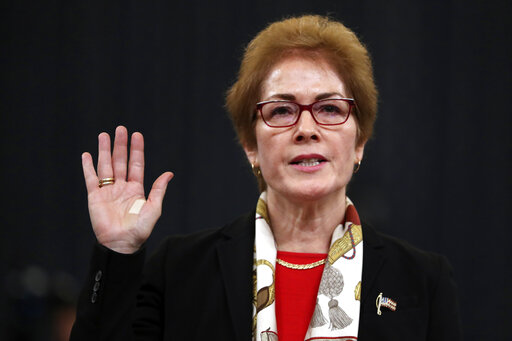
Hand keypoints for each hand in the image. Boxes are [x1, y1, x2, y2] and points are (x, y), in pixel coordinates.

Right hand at [81, 126, 172, 253]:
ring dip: (104, 151)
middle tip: (120, 129)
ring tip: (104, 135)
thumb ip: (158, 189)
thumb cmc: (140, 229)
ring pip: (106, 166)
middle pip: (120, 161)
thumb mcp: (154, 208)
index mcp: (136, 189)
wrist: (121, 244)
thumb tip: (169, 173)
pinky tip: (87, 154)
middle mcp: (121, 188)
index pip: (136, 164)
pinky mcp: (95, 197)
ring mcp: (108, 191)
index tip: (136, 135)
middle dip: (120, 145)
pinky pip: (91, 179)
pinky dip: (88, 167)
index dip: (136, 150)